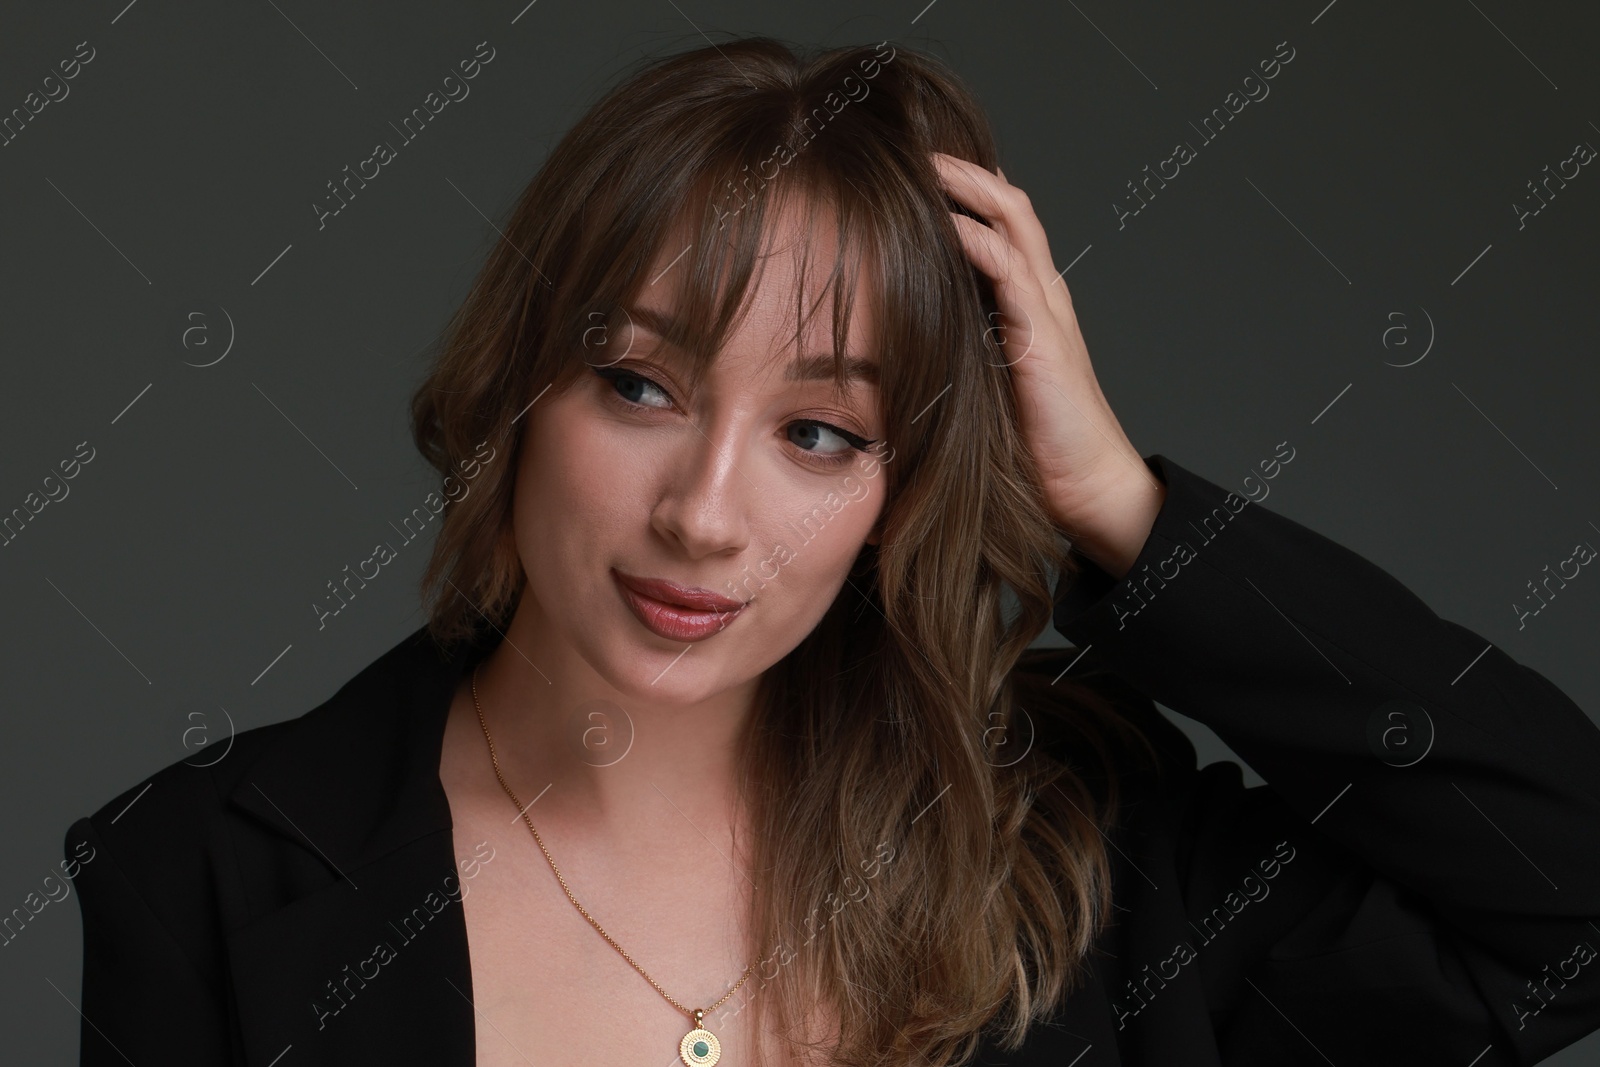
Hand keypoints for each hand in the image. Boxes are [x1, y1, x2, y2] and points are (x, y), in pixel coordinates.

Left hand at [932, 151, 1165, 577]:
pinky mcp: (1043, 340)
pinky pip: (1010, 272)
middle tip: (911, 148)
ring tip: (922, 164)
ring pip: (1013, 222)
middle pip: (1009, 204)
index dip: (963, 191)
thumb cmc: (1032, 445)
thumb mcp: (985, 383)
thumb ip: (958, 351)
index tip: (912, 172)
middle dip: (961, 171)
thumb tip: (898, 344)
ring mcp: (1046, 312)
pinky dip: (976, 241)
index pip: (1000, 224)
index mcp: (1028, 304)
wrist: (1086, 488)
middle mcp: (1042, 295)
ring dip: (967, 187)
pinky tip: (942, 225)